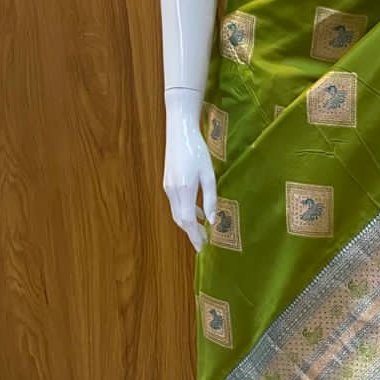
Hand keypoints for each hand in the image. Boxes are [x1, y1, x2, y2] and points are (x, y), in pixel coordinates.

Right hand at [163, 88, 216, 251]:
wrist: (180, 132)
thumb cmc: (197, 151)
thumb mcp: (209, 175)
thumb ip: (210, 199)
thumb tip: (212, 221)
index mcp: (183, 190)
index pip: (188, 221)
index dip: (195, 236)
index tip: (202, 247)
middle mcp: (172, 191)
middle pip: (180, 220)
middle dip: (191, 233)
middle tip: (203, 243)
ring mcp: (167, 187)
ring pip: (177, 213)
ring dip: (188, 224)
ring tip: (202, 231)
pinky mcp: (167, 182)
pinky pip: (176, 204)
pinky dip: (185, 212)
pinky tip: (197, 212)